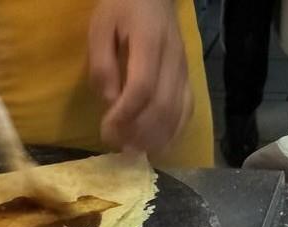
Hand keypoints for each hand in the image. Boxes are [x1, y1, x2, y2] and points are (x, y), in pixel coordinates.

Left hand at [88, 0, 193, 153]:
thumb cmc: (121, 10)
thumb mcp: (100, 29)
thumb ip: (102, 65)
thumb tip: (110, 101)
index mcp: (150, 42)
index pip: (142, 88)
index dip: (124, 115)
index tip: (106, 130)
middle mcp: (173, 58)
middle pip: (162, 106)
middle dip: (137, 132)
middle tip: (116, 144)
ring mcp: (184, 70)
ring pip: (177, 113)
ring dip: (154, 138)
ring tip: (132, 150)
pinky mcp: (187, 80)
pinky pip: (187, 111)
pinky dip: (172, 134)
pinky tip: (155, 146)